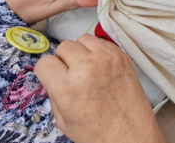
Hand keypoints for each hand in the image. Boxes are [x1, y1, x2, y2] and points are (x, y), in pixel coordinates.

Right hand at [35, 35, 163, 142]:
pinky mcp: (121, 55)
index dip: (48, 71)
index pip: (45, 62)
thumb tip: (53, 74)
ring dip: (82, 52)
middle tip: (73, 75)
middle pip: (64, 47)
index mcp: (67, 86)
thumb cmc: (95, 132)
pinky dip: (98, 51)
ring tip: (88, 68)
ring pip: (83, 39)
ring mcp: (106, 58)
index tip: (54, 78)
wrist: (130, 134)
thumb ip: (54, 92)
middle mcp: (86, 67)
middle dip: (64, 60)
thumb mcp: (63, 119)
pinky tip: (101, 67)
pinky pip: (101, 42)